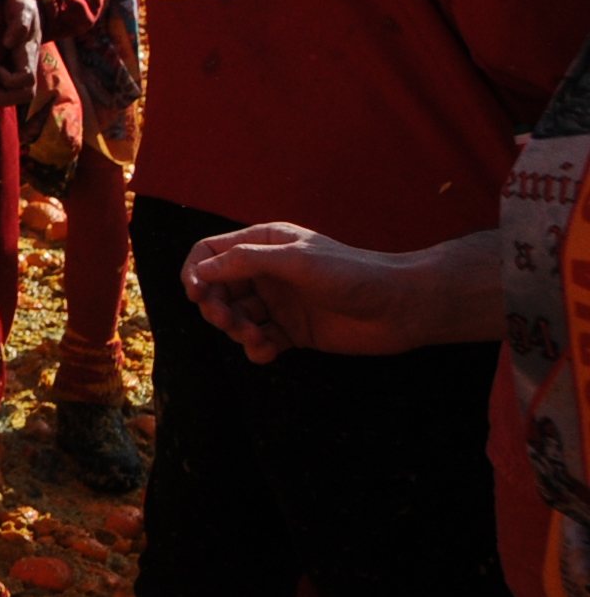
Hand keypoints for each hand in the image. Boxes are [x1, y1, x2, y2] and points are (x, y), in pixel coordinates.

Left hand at [0, 0, 41, 107]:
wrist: (18, 1)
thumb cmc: (19, 5)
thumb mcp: (21, 6)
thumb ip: (19, 22)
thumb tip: (8, 42)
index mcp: (28, 53)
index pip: (27, 79)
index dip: (11, 80)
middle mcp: (24, 65)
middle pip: (25, 95)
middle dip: (4, 97)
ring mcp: (16, 68)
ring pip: (15, 97)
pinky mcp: (5, 69)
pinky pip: (3, 90)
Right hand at [180, 223, 503, 362]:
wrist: (401, 307)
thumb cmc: (352, 273)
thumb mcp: (295, 260)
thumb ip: (246, 262)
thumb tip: (201, 271)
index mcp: (264, 244)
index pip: (212, 253)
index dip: (196, 271)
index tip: (195, 294)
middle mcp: (267, 272)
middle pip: (218, 289)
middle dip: (215, 306)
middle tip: (228, 322)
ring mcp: (280, 303)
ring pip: (236, 317)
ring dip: (237, 330)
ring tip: (256, 338)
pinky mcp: (294, 331)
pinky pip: (260, 341)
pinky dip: (256, 349)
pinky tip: (267, 352)